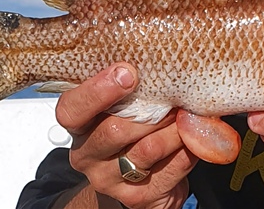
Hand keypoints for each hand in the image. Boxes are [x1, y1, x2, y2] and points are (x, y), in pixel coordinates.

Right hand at [55, 63, 196, 208]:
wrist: (143, 178)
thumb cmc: (132, 126)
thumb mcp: (123, 104)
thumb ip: (133, 88)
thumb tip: (164, 67)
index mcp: (78, 124)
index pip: (71, 110)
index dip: (97, 91)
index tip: (127, 72)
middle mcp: (87, 154)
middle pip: (114, 130)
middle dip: (152, 110)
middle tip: (173, 95)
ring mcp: (110, 180)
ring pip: (148, 149)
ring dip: (175, 128)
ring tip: (187, 113)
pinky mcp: (138, 197)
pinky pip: (172, 168)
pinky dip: (188, 148)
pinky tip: (192, 136)